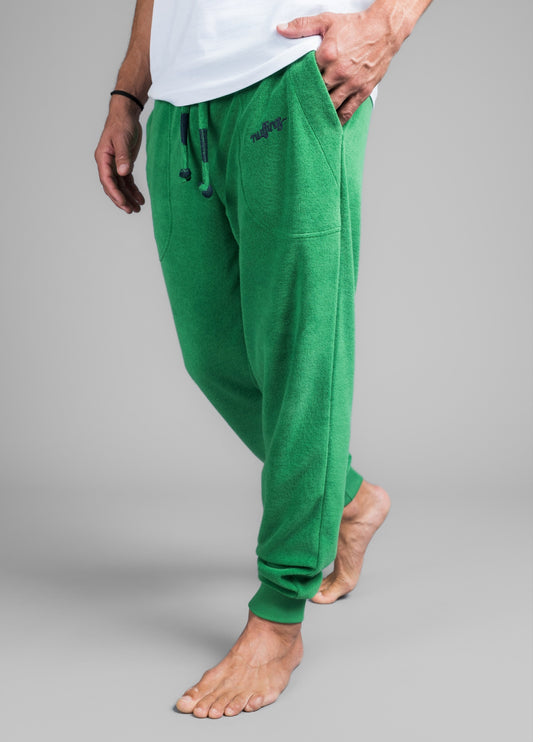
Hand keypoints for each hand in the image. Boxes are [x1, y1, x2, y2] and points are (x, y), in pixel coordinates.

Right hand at [94, 99, 145, 213]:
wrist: (126, 114)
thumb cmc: (121, 124)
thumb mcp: (122, 139)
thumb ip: (123, 156)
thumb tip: (122, 173)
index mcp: (103, 158)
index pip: (107, 179)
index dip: (114, 193)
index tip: (122, 202)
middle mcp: (107, 164)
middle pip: (112, 186)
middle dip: (121, 199)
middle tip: (130, 210)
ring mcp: (115, 165)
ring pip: (120, 186)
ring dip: (128, 198)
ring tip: (137, 209)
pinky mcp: (124, 164)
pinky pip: (127, 181)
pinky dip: (133, 190)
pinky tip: (140, 199)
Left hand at [277, 9, 407, 122]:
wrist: (384, 29)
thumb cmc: (356, 26)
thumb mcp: (327, 21)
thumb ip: (302, 26)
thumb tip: (281, 29)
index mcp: (328, 54)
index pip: (307, 75)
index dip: (299, 83)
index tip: (292, 89)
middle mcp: (339, 71)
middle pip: (317, 93)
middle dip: (308, 101)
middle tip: (297, 109)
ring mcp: (352, 83)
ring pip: (331, 105)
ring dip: (320, 114)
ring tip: (311, 120)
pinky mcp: (363, 90)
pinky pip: (348, 111)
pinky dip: (338, 119)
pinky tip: (331, 125)